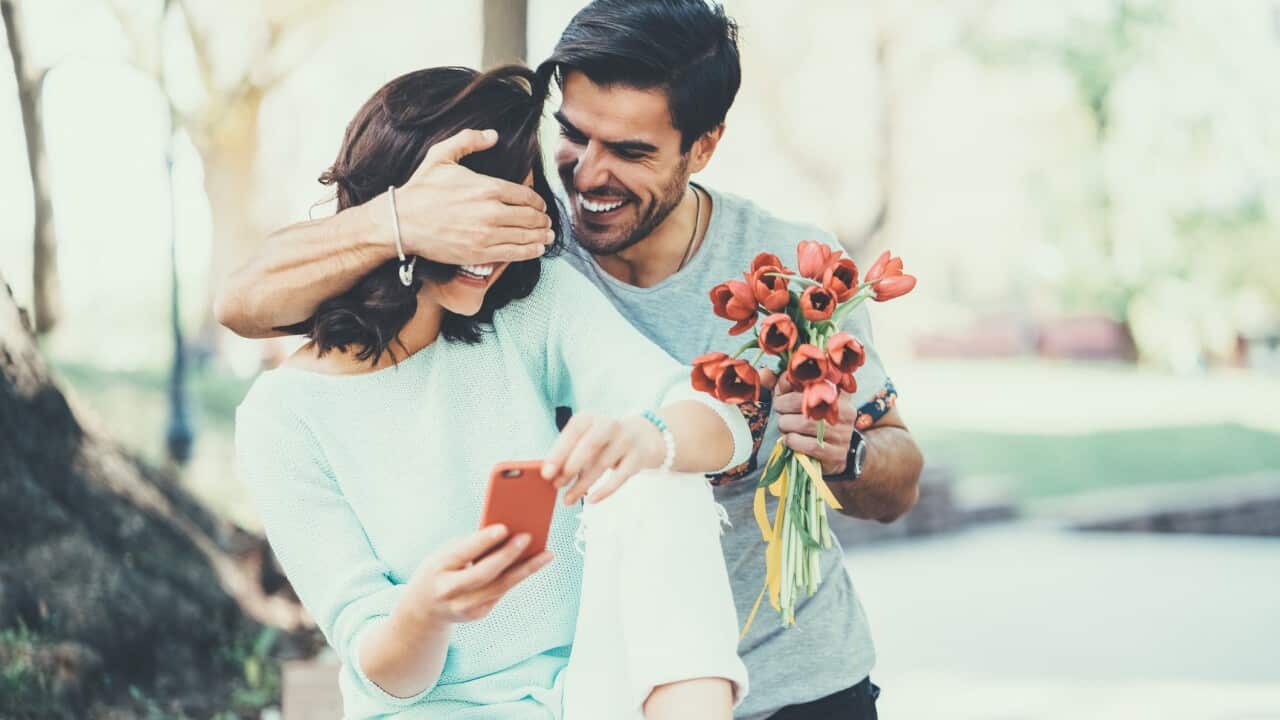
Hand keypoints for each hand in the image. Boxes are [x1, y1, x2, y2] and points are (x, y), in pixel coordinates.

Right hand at [367, 129, 554, 264]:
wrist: (402, 221)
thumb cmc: (421, 189)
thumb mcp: (442, 155)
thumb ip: (468, 140)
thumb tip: (492, 135)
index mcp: (488, 187)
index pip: (526, 196)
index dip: (538, 202)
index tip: (540, 206)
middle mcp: (492, 212)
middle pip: (530, 217)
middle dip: (542, 220)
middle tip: (546, 222)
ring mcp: (487, 235)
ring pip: (526, 236)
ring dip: (541, 236)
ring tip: (547, 236)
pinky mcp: (480, 253)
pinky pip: (514, 253)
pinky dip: (530, 251)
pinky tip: (538, 248)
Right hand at [404, 524, 553, 625]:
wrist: (423, 610)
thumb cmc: (439, 571)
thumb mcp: (444, 556)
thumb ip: (469, 547)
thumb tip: (506, 535)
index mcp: (438, 570)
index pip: (463, 554)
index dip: (483, 541)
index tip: (504, 527)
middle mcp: (450, 592)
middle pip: (485, 573)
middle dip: (508, 555)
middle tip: (528, 537)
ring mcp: (465, 607)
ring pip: (500, 587)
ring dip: (526, 569)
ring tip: (547, 554)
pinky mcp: (479, 614)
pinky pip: (501, 591)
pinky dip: (517, 576)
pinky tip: (534, 564)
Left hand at [541, 414, 665, 505]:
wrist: (642, 436)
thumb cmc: (604, 440)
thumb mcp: (585, 438)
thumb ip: (568, 452)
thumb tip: (550, 474)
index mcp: (589, 418)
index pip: (573, 431)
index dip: (558, 452)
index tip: (546, 472)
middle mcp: (609, 425)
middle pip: (590, 445)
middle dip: (571, 467)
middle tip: (556, 485)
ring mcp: (626, 441)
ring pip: (602, 464)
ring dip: (582, 484)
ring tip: (568, 499)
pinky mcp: (637, 458)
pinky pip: (620, 477)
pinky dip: (605, 490)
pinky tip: (592, 499)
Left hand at [760, 369, 856, 474]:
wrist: (835, 452)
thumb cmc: (814, 421)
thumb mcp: (802, 400)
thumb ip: (785, 386)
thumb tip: (765, 374)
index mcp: (838, 395)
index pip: (812, 384)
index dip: (790, 387)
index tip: (780, 396)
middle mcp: (845, 412)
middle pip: (806, 404)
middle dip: (784, 406)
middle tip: (779, 410)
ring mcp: (842, 434)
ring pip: (805, 424)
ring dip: (786, 425)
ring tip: (784, 426)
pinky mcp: (836, 454)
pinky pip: (810, 445)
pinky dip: (793, 441)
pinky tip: (789, 439)